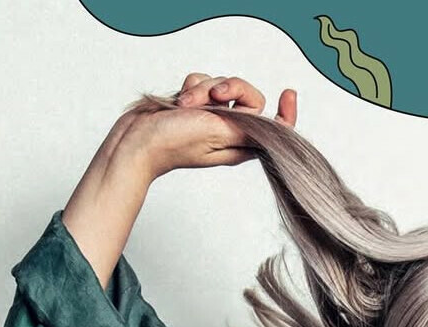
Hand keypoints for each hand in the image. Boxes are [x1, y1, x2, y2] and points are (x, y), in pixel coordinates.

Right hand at [117, 73, 298, 179]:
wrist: (139, 139)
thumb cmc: (175, 143)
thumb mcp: (220, 133)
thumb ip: (249, 127)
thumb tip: (277, 127)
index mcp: (241, 142)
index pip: (273, 127)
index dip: (284, 113)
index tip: (288, 93)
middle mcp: (229, 129)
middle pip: (247, 96)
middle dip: (230, 89)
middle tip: (215, 97)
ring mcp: (211, 116)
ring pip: (221, 85)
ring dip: (203, 89)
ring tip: (186, 107)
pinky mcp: (194, 105)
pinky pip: (201, 82)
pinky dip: (191, 88)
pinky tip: (179, 103)